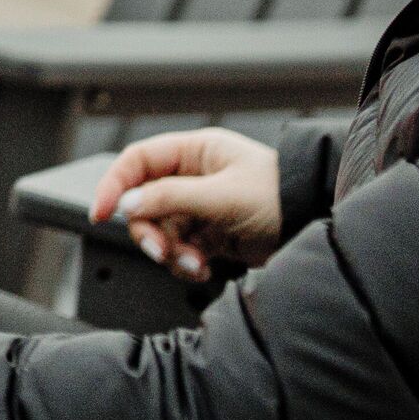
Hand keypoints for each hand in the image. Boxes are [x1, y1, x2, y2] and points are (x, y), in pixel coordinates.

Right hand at [90, 128, 282, 281]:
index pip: (138, 161)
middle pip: (145, 202)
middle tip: (161, 251)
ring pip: (161, 230)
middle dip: (149, 231)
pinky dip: (185, 262)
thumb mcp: (223, 195)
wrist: (318, 222)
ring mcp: (202, 206)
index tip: (100, 213)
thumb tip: (128, 205)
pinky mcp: (212, 234)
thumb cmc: (281, 196)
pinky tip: (203, 268)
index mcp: (195, 151)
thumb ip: (172, 198)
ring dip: (170, 251)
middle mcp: (194, 176)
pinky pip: (181, 248)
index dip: (114, 184)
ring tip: (192, 263)